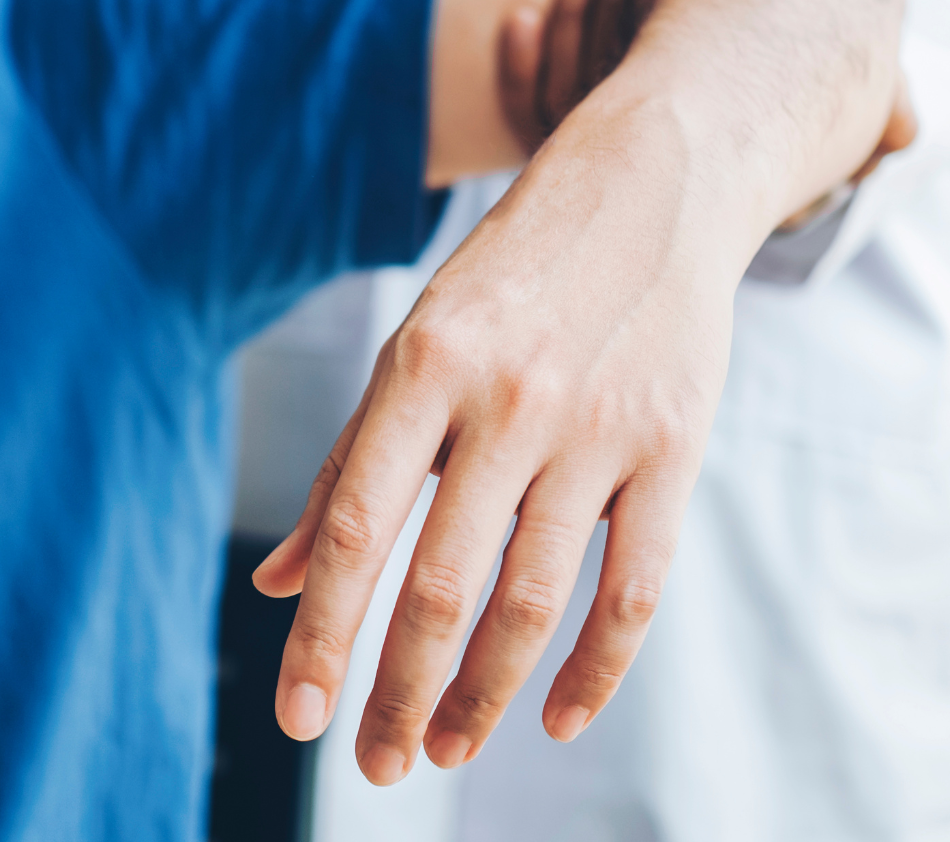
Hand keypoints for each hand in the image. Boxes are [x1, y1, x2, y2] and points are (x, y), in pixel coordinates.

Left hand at [253, 0, 904, 782]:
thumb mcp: (415, 347)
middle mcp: (505, 400)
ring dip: (483, 695)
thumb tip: (276, 581)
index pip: (355, 528)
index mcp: (422, 366)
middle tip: (374, 763)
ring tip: (443, 748)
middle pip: (442, 586)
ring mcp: (597, 427)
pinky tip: (556, 718)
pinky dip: (596, 668)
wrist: (650, 185)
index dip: (322, 633)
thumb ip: (350, 466)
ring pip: (531, 601)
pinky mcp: (672, 448)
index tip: (297, 716)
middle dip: (399, 691)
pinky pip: (634, 588)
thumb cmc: (510, 278)